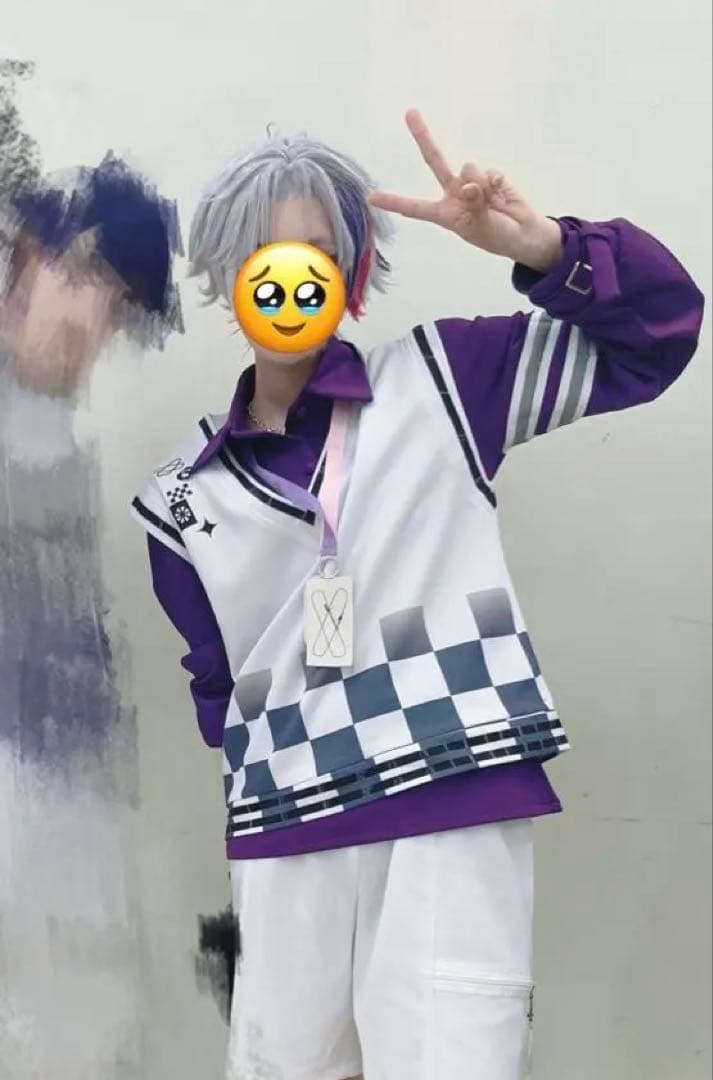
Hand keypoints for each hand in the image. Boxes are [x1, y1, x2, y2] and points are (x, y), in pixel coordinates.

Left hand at [369, 110, 562, 273]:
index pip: (415, 208)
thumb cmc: (497, 237)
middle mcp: (453, 193)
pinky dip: (495, 184)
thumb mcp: (481, 229)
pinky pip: (488, 171)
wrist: (524, 233)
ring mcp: (471, 181)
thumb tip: (469, 183)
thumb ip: (474, 206)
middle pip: (435, 161)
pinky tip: (500, 196)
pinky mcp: (489, 174)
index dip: (394, 202)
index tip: (371, 197)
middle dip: (423, 136)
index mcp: (444, 214)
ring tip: (491, 203)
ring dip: (481, 184)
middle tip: (409, 112)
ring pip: (468, 168)